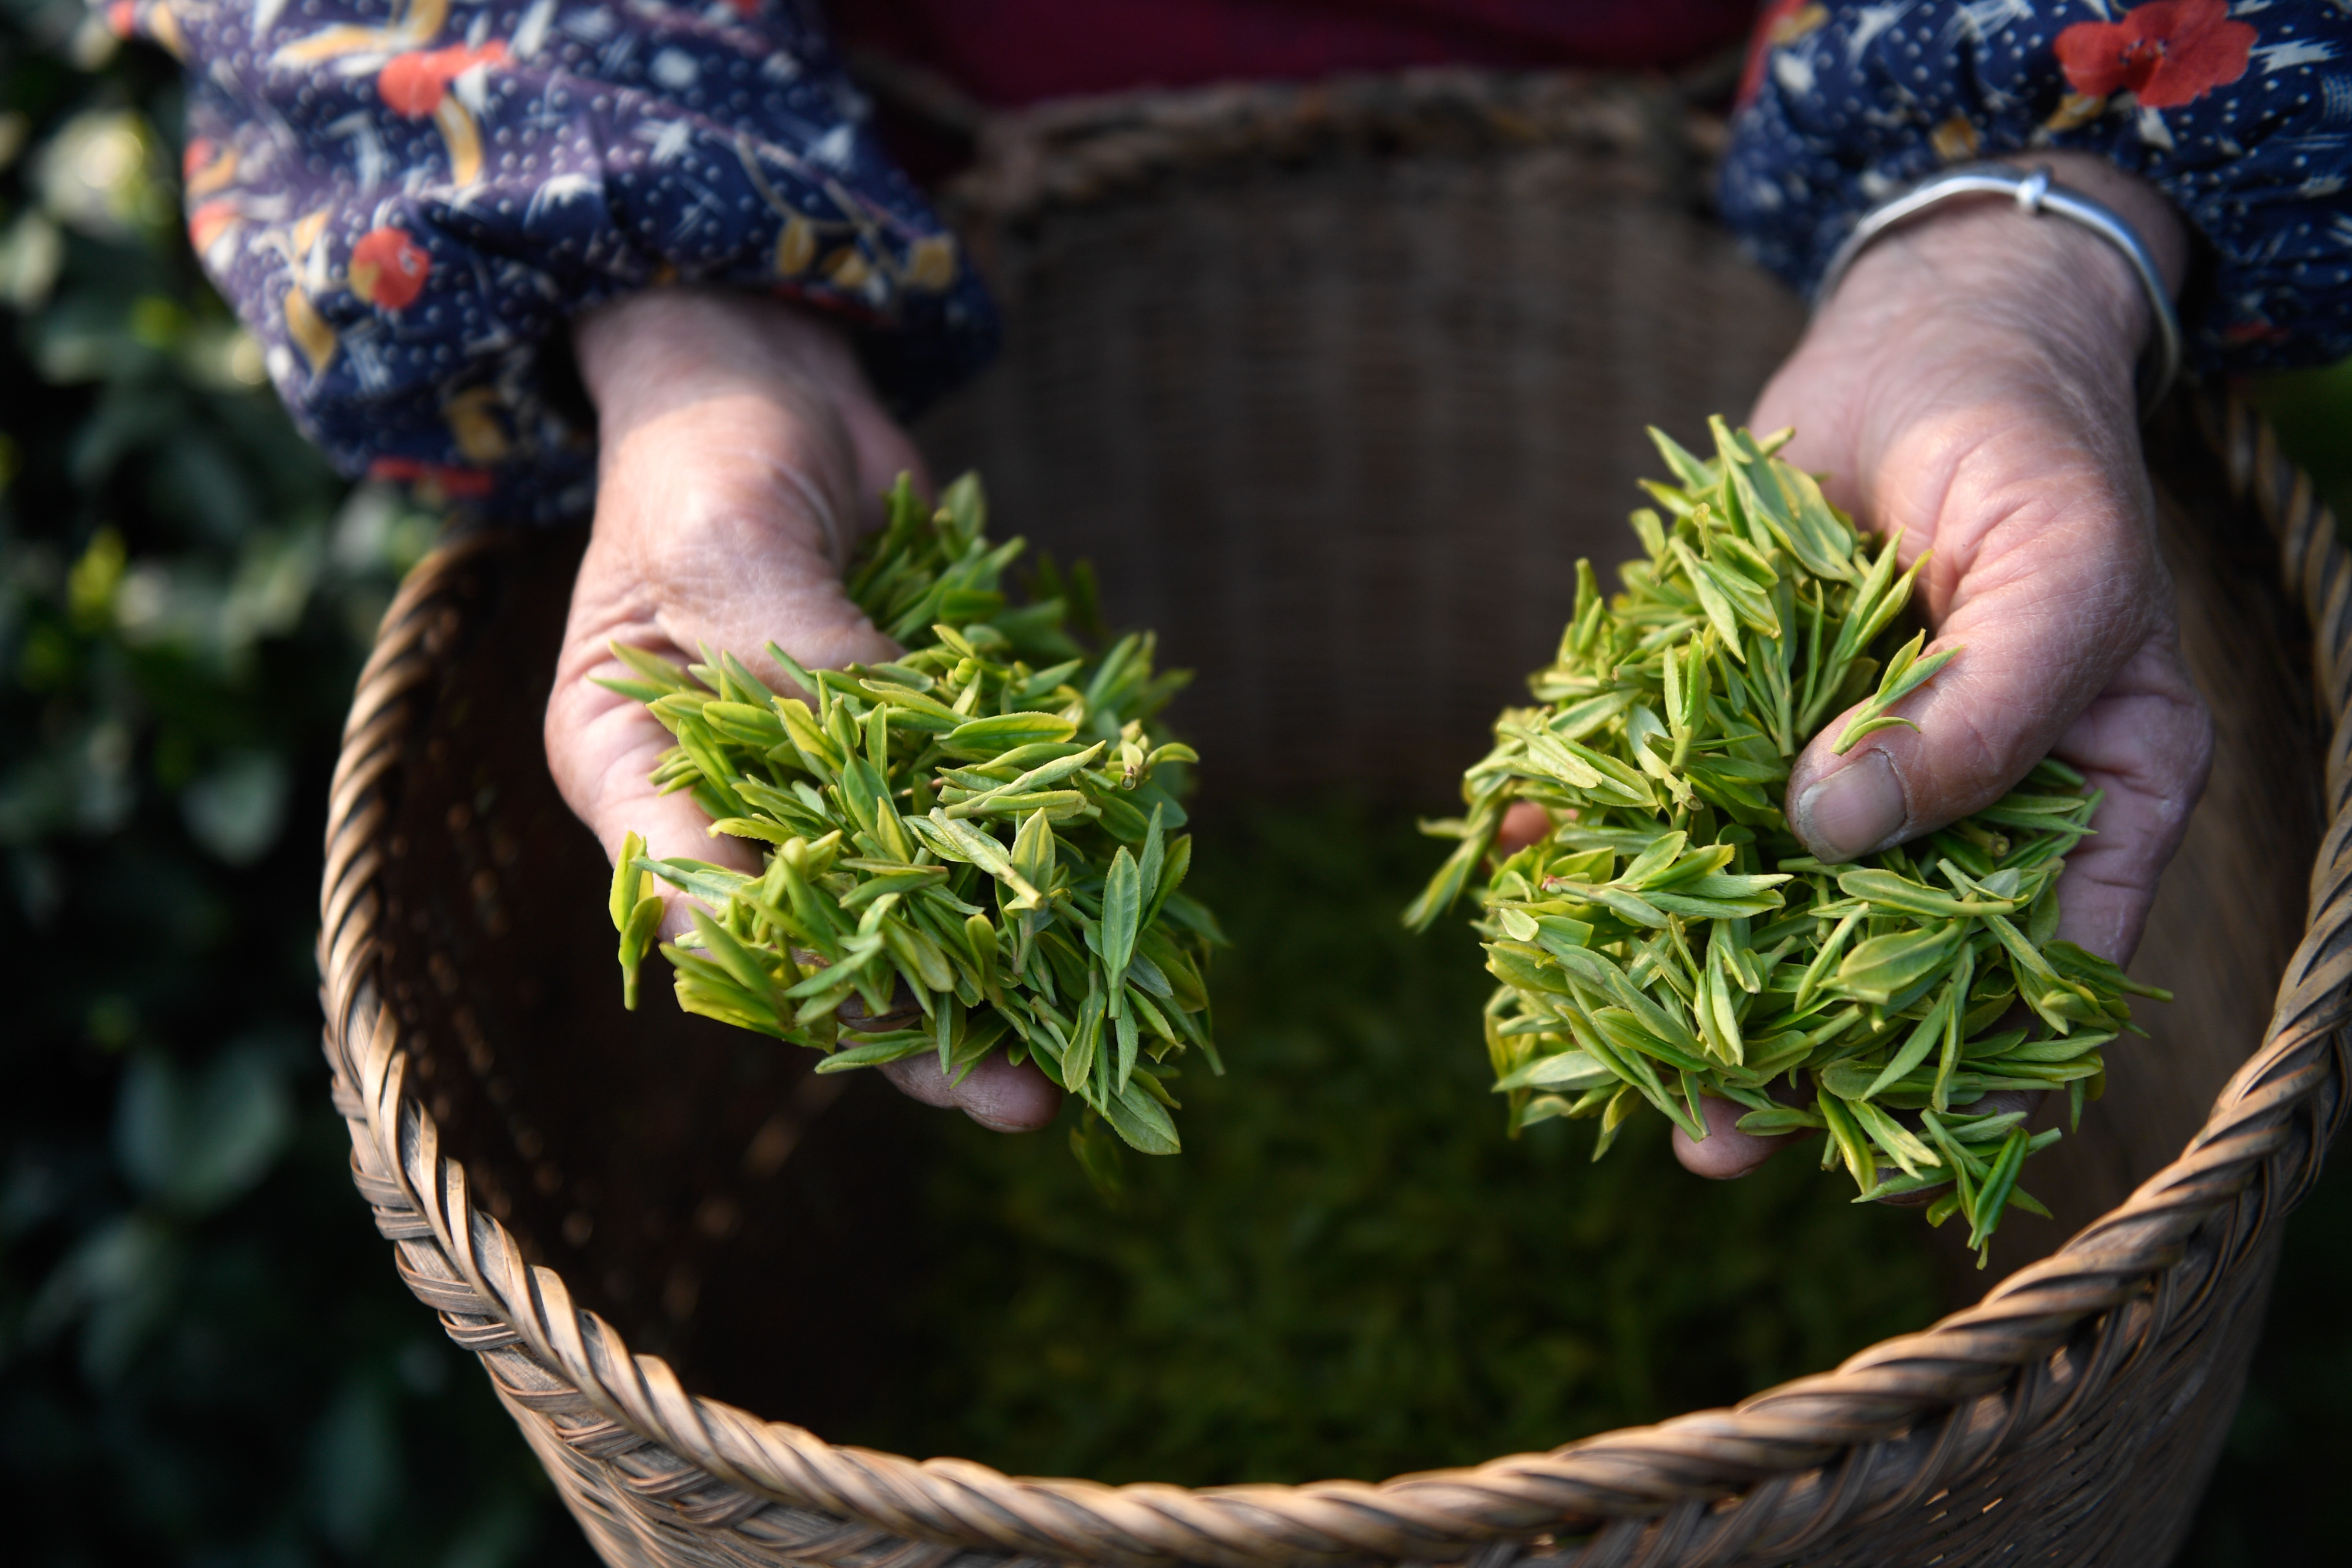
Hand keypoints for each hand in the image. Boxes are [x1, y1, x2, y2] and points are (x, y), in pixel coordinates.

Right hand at [548, 288, 1061, 1131]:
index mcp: (632, 769)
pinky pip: (974, 836)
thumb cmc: (710, 453)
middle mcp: (725, 804)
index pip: (697, 903)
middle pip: (824, 944)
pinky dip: (1039, 884)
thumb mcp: (731, 541)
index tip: (890, 1029)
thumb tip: (898, 748)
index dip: (792, 978)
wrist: (771, 383)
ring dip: (998, 985)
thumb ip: (799, 651)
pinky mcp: (911, 756)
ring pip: (912, 916)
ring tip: (1087, 1059)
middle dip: (925, 1025)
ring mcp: (826, 788)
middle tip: (1023, 1101)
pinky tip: (1117, 933)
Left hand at [1505, 156, 2213, 1178]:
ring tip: (1595, 1046)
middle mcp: (1949, 809)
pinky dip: (1591, 817)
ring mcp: (1827, 765)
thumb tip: (1834, 831)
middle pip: (1872, 964)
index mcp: (2077, 807)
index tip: (1876, 1158)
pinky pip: (1656, 781)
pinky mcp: (1730, 710)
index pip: (2031, 974)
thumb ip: (1975, 714)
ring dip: (1672, 968)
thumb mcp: (2054, 570)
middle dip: (1786, 1055)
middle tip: (1705, 1140)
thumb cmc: (2028, 450)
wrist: (1925, 340)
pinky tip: (1527, 854)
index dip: (1963, 1075)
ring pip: (1749, 891)